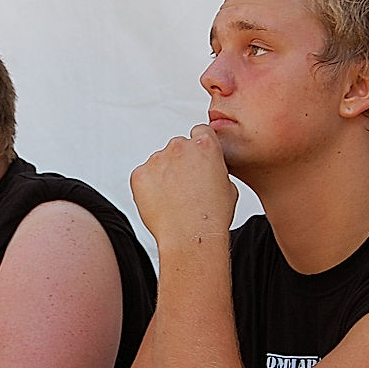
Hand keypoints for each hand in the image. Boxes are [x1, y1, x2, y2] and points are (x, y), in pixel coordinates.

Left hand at [130, 125, 237, 247]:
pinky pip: (143, 176)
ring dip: (163, 174)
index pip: (199, 132)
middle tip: (185, 187)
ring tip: (173, 199)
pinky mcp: (139, 174)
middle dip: (179, 162)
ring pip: (158, 162)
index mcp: (205, 146)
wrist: (190, 236)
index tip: (197, 160)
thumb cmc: (212, 216)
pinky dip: (148, 187)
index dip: (199, 147)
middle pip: (177, 147)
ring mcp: (157, 159)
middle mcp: (179, 147)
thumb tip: (208, 170)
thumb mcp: (228, 186)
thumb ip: (215, 168)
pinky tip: (160, 202)